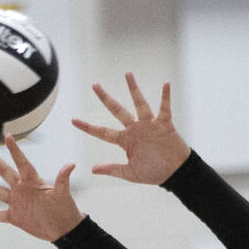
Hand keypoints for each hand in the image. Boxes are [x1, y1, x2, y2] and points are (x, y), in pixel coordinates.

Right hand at [0, 136, 83, 241]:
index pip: (21, 163)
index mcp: (33, 181)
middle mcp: (22, 189)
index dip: (15, 150)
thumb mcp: (63, 194)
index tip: (7, 136)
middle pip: (4, 171)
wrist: (64, 229)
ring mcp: (16, 203)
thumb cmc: (65, 209)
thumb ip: (62, 180)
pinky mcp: (14, 217)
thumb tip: (70, 165)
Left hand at [72, 72, 190, 184]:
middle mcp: (134, 129)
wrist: (175, 173)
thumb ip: (112, 169)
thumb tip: (92, 169)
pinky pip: (164, 108)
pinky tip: (166, 84)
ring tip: (127, 74)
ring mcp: (149, 125)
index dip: (88, 127)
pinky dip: (166, 97)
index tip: (73, 120)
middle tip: (95, 85)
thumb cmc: (154, 173)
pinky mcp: (164, 124)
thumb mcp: (130, 173)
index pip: (102, 132)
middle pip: (117, 110)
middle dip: (105, 98)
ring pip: (139, 104)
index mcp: (125, 141)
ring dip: (134, 89)